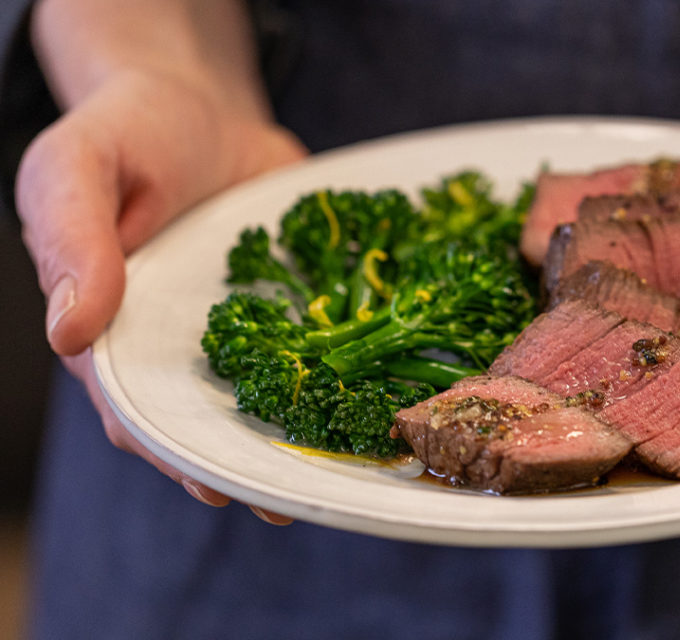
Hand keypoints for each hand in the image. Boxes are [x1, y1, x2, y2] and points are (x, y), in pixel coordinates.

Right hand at [16, 69, 305, 523]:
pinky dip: (340, 369)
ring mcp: (241, 324)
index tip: (214, 486)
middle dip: (245, 460)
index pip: (139, 406)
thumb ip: (70, 239)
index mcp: (116, 329)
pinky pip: (315, 339)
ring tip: (337, 469)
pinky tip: (372, 396)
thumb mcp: (76, 167)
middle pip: (208, 416)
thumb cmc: (123, 130)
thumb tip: (69, 332)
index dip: (174, 450)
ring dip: (296, 431)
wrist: (197, 101)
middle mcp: (180, 341)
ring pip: (267, 390)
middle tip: (289, 502)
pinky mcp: (290, 298)